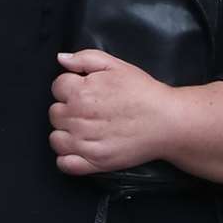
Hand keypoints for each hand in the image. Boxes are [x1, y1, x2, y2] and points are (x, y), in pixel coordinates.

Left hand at [48, 51, 222, 181]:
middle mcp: (78, 118)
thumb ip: (84, 58)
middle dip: (68, 109)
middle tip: (89, 110)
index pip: (57, 87)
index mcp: (80, 91)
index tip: (85, 91)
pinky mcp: (95, 162)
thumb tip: (61, 59)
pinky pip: (64, 164)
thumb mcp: (116, 65)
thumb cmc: (143, 92)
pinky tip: (80, 149)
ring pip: (56, 138)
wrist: (168, 121)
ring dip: (66, 133)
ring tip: (85, 129)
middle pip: (55, 113)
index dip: (71, 87)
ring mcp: (85, 143)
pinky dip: (68, 158)